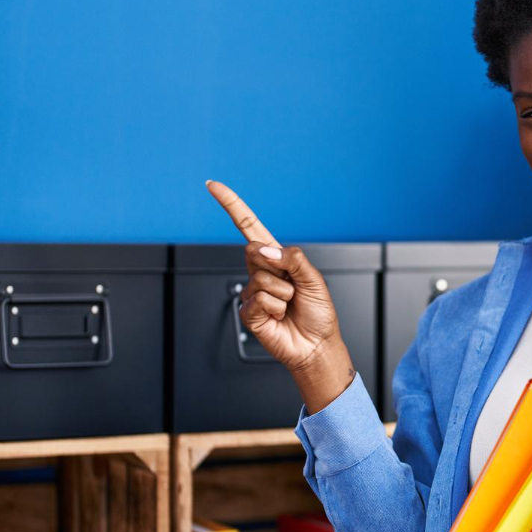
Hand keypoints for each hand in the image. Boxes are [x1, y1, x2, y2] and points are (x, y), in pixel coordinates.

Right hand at [206, 179, 354, 407]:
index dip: (231, 205)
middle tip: (292, 287)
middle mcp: (262, 271)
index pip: (249, 226)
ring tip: (289, 304)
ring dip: (283, 293)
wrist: (316, 345)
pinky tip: (279, 315)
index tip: (213, 186)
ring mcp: (253, 291)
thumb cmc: (318, 313)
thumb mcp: (314, 279)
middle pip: (255, 251)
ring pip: (261, 278)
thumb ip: (293, 258)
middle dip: (278, 268)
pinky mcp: (248, 311)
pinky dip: (274, 308)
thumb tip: (266, 250)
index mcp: (277, 258)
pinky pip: (258, 299)